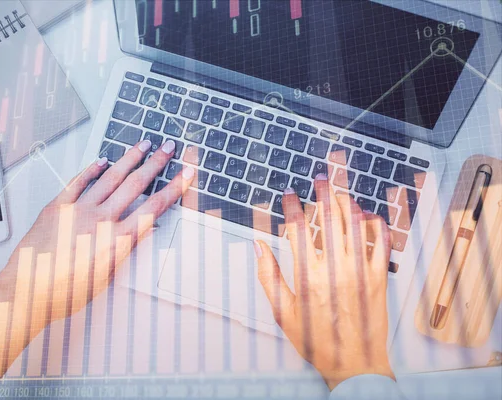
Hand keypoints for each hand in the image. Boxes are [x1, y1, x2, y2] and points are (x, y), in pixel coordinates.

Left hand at [0, 139, 194, 375]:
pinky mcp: (57, 208)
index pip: (154, 208)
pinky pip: (78, 182)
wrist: (27, 293)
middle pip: (136, 185)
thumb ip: (124, 250)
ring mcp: (78, 210)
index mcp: (116, 241)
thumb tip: (141, 232)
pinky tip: (102, 160)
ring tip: (143, 145)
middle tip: (168, 148)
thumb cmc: (65, 293)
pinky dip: (91, 169)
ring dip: (130, 159)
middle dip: (156, 164)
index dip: (174, 188)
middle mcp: (100, 221)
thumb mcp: (106, 277)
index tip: (185, 174)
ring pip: (110, 178)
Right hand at [254, 174, 393, 389]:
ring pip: (355, 226)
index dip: (292, 207)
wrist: (353, 363)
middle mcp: (335, 268)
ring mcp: (360, 271)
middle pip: (328, 219)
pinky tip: (369, 216)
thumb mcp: (282, 312)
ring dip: (347, 204)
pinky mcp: (379, 278)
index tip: (289, 194)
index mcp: (308, 275)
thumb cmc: (316, 340)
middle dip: (323, 194)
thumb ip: (268, 276)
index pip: (297, 228)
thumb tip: (259, 247)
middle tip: (320, 180)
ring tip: (340, 193)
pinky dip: (376, 226)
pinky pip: (381, 244)